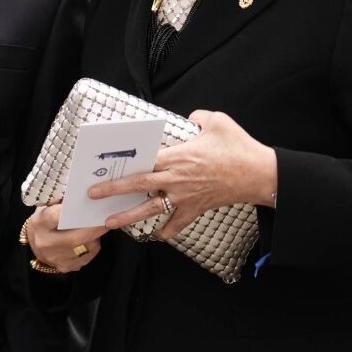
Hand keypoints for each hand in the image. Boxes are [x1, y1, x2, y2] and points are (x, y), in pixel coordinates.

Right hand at [22, 203, 109, 274]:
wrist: (36, 244)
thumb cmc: (44, 221)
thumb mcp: (45, 207)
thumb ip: (59, 201)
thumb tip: (77, 194)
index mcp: (40, 224)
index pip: (55, 217)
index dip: (71, 212)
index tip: (87, 205)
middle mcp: (45, 243)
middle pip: (75, 237)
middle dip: (95, 229)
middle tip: (107, 219)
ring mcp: (55, 258)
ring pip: (85, 248)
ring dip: (96, 237)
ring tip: (100, 227)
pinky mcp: (65, 267)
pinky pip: (87, 257)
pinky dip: (93, 247)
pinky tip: (93, 239)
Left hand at [93, 110, 277, 240]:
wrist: (259, 174)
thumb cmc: (238, 147)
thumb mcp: (216, 120)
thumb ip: (197, 117)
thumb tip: (189, 120)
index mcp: (178, 156)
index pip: (142, 162)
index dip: (121, 166)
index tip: (103, 168)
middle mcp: (176, 179)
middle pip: (139, 187)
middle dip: (113, 191)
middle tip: (93, 195)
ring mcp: (185, 197)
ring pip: (151, 210)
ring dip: (129, 216)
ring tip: (110, 222)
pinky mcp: (196, 209)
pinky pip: (177, 224)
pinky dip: (165, 230)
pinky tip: (156, 234)